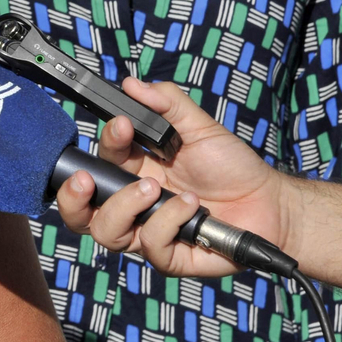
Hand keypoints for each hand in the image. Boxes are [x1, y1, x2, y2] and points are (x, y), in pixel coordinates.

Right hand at [54, 78, 292, 276]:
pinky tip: (191, 206)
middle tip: (86, 181)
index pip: (97, 162)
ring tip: (153, 189)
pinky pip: (151, 245)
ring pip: (106, 232)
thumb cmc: (232, 166)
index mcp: (133, 170)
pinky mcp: (169, 256)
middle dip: (72, 197)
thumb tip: (131, 84)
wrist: (269, 202)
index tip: (121, 126)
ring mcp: (148, 231)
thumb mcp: (199, 127)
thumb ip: (166, 103)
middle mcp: (133, 204)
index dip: (100, 144)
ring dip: (124, 207)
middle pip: (80, 212)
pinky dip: (169, 221)